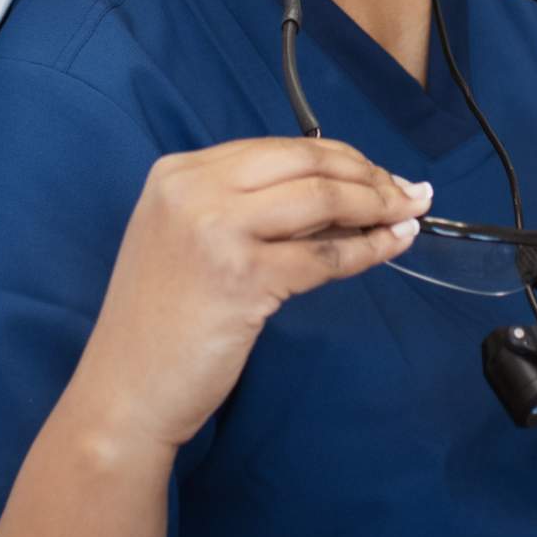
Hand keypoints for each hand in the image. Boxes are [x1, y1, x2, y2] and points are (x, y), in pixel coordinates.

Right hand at [72, 138, 426, 456]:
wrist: (126, 387)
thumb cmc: (160, 320)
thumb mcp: (190, 240)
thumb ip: (249, 211)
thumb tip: (341, 198)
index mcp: (178, 172)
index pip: (277, 149)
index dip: (339, 158)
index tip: (377, 174)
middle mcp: (193, 188)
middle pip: (304, 163)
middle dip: (367, 174)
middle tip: (408, 192)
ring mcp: (215, 229)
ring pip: (321, 199)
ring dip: (377, 205)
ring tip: (410, 214)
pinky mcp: (242, 277)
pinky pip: (325, 257)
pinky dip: (368, 251)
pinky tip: (392, 247)